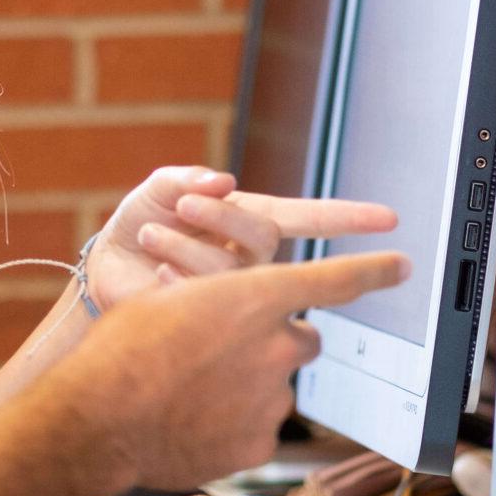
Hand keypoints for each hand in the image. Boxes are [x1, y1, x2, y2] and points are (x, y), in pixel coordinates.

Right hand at [47, 251, 405, 489]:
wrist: (96, 421)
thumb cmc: (119, 354)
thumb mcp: (163, 300)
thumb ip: (214, 300)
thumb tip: (226, 310)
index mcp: (254, 297)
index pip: (334, 280)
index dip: (373, 271)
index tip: (400, 266)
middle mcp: (275, 347)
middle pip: (303, 339)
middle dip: (277, 342)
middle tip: (229, 352)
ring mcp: (271, 399)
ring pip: (277, 387)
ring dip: (249, 387)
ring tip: (193, 394)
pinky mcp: (259, 444)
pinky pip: (259, 428)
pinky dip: (236, 425)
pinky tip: (195, 423)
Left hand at [85, 167, 398, 309]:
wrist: (106, 268)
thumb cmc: (141, 222)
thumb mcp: (159, 189)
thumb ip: (187, 179)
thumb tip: (222, 180)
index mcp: (250, 220)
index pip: (310, 218)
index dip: (349, 217)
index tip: (389, 219)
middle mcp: (251, 258)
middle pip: (262, 235)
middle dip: (222, 214)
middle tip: (184, 203)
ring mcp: (233, 290)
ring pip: (230, 269)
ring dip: (184, 241)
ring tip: (149, 232)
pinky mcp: (207, 317)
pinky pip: (204, 298)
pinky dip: (172, 276)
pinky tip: (155, 271)